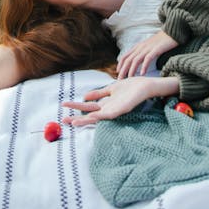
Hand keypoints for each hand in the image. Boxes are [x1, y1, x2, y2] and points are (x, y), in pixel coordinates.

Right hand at [62, 76, 179, 124]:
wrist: (146, 86)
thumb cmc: (130, 88)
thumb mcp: (111, 89)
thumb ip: (99, 93)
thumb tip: (84, 96)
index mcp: (106, 104)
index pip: (88, 108)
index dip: (76, 108)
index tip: (63, 108)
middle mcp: (109, 109)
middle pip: (90, 115)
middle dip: (77, 118)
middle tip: (63, 121)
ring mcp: (115, 110)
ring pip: (98, 117)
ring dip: (86, 119)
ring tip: (74, 122)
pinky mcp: (122, 108)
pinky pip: (110, 113)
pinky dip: (101, 115)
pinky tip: (92, 116)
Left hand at [116, 30, 177, 78]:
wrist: (171, 33)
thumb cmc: (160, 42)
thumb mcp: (148, 47)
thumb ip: (141, 53)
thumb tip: (136, 63)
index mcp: (138, 46)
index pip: (125, 56)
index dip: (120, 65)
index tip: (118, 73)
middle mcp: (140, 47)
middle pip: (128, 59)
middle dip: (123, 70)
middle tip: (120, 79)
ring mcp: (148, 48)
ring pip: (136, 60)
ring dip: (131, 70)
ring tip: (129, 78)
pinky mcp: (156, 49)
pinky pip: (148, 59)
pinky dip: (144, 66)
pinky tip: (142, 74)